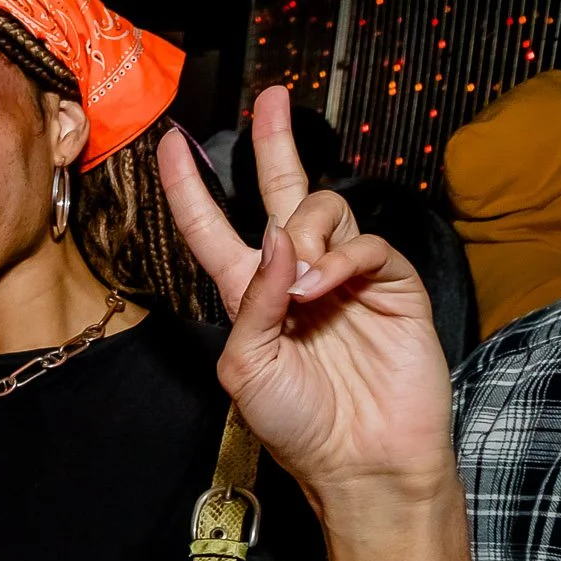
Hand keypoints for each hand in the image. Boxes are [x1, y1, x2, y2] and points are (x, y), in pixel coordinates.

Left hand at [158, 86, 455, 507]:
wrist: (362, 460)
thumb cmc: (297, 424)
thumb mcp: (246, 366)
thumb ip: (252, 301)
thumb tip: (277, 241)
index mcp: (250, 294)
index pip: (213, 229)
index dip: (191, 188)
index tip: (169, 145)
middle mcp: (296, 275)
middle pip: (281, 193)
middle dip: (275, 143)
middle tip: (271, 99)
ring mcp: (345, 277)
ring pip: (323, 210)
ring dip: (306, 232)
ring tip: (306, 284)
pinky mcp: (391, 284)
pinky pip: (365, 242)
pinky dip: (343, 257)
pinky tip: (328, 287)